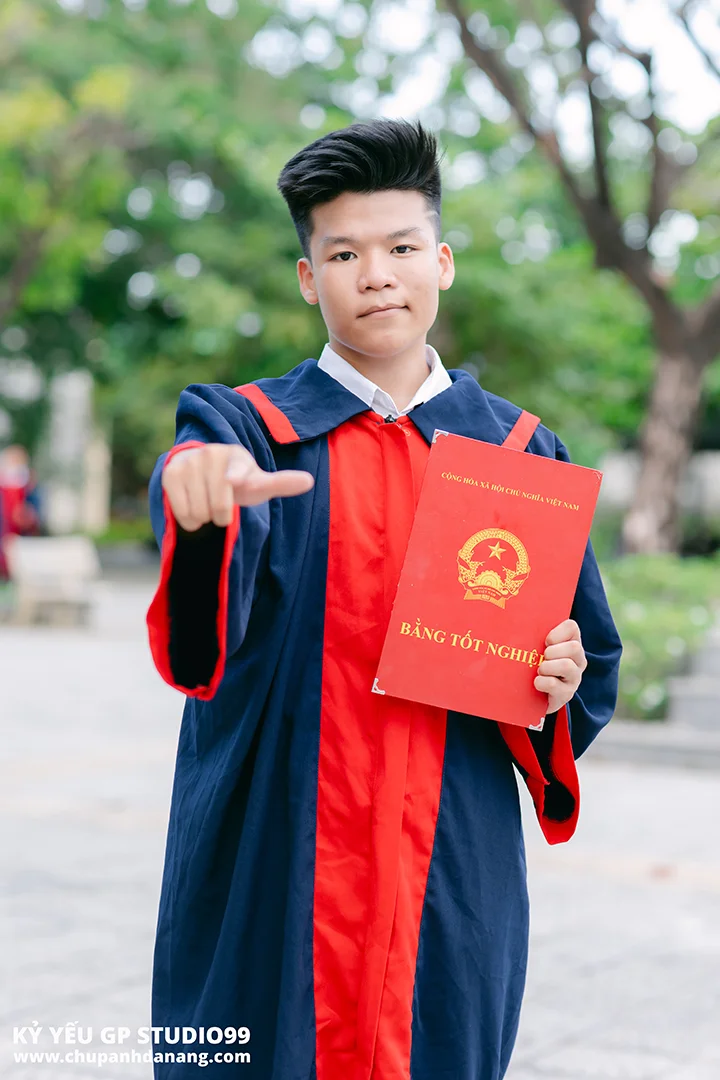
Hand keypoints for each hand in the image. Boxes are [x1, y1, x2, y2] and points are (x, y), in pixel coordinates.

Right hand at [162, 443, 313, 531]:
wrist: (201, 476)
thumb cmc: (236, 482)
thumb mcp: (258, 484)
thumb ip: (281, 483)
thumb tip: (309, 481)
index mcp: (236, 455)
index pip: (236, 471)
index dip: (235, 477)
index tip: (232, 481)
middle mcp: (212, 453)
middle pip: (219, 506)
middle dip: (221, 514)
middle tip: (220, 503)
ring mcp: (189, 461)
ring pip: (199, 512)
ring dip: (204, 517)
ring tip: (206, 503)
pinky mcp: (170, 473)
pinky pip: (181, 511)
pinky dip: (189, 519)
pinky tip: (192, 506)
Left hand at [534, 618, 586, 715]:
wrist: (535, 696)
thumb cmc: (534, 666)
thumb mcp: (536, 649)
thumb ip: (533, 636)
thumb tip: (511, 621)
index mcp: (571, 643)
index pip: (572, 627)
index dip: (558, 631)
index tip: (546, 641)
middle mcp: (578, 660)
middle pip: (574, 647)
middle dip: (553, 651)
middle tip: (543, 657)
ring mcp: (574, 678)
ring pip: (566, 666)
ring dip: (547, 666)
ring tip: (539, 670)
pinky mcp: (566, 694)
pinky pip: (553, 684)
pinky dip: (541, 682)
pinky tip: (537, 682)